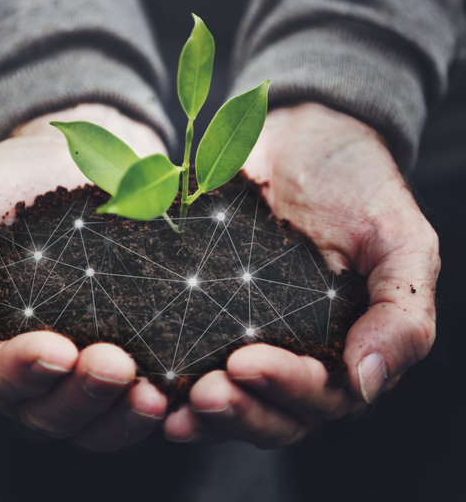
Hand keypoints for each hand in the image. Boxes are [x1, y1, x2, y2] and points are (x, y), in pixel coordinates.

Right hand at [0, 104, 168, 450]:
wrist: (66, 156)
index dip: (20, 374)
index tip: (55, 350)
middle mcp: (29, 366)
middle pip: (47, 413)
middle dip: (79, 396)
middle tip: (114, 365)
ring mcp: (81, 360)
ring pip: (94, 419)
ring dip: (121, 414)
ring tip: (151, 391)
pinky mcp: (128, 344)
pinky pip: (136, 394)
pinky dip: (155, 404)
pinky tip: (175, 387)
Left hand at [163, 102, 438, 447]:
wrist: (306, 138)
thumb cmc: (361, 188)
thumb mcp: (401, 242)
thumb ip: (402, 315)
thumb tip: (367, 382)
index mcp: (345, 348)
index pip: (321, 396)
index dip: (285, 390)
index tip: (246, 363)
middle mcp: (296, 351)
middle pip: (271, 411)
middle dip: (238, 410)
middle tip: (204, 393)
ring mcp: (249, 332)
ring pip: (231, 395)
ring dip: (202, 410)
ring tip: (171, 405)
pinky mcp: (210, 307)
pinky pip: (191, 351)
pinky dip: (171, 375)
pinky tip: (148, 381)